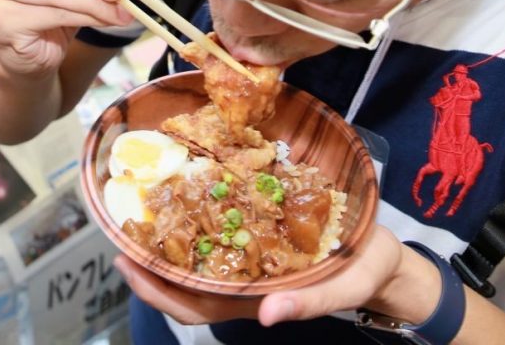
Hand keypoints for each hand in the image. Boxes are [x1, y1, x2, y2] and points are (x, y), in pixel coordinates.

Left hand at [115, 224, 410, 326]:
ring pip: (195, 256)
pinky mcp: (258, 232)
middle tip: (120, 230)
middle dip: (149, 263)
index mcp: (256, 297)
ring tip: (140, 208)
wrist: (383, 250)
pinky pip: (216, 229)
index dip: (158, 291)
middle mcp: (243, 279)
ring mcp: (247, 257)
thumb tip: (268, 316)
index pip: (195, 305)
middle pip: (183, 282)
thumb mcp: (346, 285)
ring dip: (165, 238)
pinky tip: (182, 189)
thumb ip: (311, 301)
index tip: (127, 265)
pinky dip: (195, 215)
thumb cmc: (365, 270)